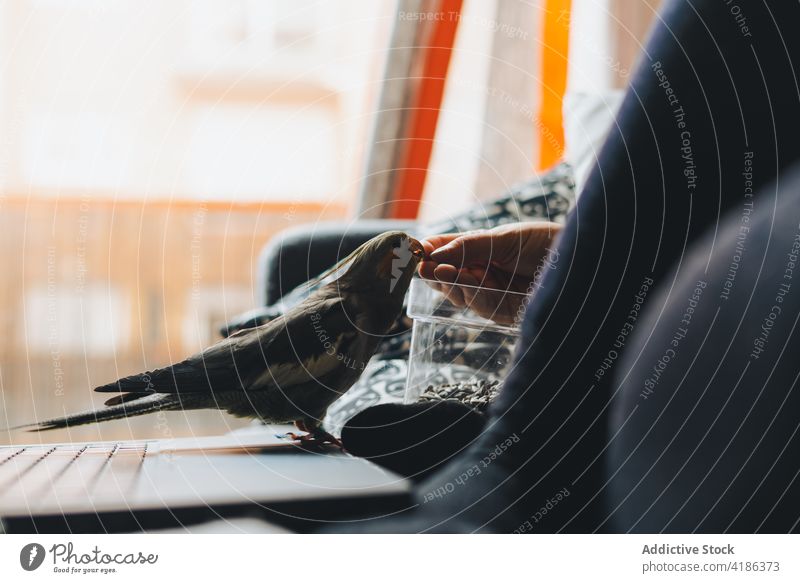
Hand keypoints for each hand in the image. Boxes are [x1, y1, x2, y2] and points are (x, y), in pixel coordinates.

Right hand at [418, 222, 562, 323]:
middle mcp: (482, 273)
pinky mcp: (503, 312)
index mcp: (480, 249)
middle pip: (448, 276)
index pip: (447, 250)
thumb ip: (469, 247)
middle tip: (423, 265)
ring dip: (449, 282)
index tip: (416, 249)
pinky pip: (480, 305)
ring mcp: (492, 293)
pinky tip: (462, 280)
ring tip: (438, 270)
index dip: (431, 251)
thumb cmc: (546, 243)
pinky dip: (469, 293)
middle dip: (435, 271)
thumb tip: (435, 253)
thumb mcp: (504, 239)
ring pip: (460, 293)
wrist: (581, 265)